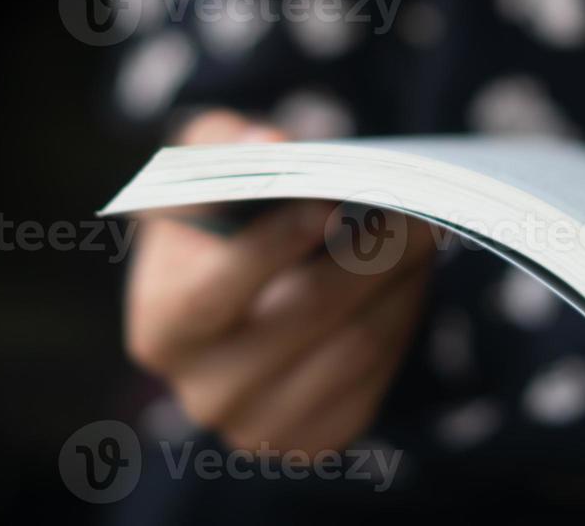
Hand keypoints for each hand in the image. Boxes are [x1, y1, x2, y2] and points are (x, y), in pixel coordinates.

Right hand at [125, 109, 435, 453]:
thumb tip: (271, 144)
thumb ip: (225, 143)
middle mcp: (202, 391)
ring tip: (423, 232)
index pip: (214, 293)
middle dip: (369, 254)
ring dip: (399, 283)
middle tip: (415, 205)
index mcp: (161, 327)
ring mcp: (258, 426)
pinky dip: (400, 320)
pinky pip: (376, 379)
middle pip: (304, 317)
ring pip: (354, 346)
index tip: (333, 198)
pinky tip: (407, 278)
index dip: (275, 244)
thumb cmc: (223, 212)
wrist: (244, 289)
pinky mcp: (312, 440)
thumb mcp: (206, 161)